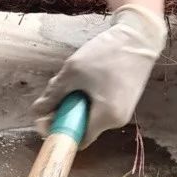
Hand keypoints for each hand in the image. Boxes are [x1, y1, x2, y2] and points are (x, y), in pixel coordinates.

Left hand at [31, 5, 165, 147]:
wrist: (139, 37)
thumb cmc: (106, 54)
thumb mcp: (72, 72)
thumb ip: (52, 95)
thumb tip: (37, 112)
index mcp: (106, 118)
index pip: (77, 138)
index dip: (58, 130)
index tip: (45, 116)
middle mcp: (117, 120)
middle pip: (81, 125)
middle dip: (64, 110)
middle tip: (56, 88)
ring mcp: (122, 111)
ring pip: (88, 113)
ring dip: (74, 100)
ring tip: (71, 77)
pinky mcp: (123, 101)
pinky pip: (98, 105)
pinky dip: (86, 95)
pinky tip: (84, 77)